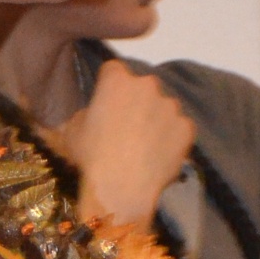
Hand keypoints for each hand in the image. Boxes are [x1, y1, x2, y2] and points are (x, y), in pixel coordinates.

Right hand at [51, 61, 192, 229]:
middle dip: (138, 101)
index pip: (113, 70)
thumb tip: (92, 116)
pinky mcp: (187, 127)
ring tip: (146, 146)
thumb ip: (85, 115)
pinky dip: (172, 139)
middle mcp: (147, 85)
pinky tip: (159, 157)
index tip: (108, 102)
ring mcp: (171, 105)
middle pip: (144, 87)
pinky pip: (179, 129)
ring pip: (164, 108)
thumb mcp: (72, 132)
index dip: (110, 86)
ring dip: (157, 120)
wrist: (122, 188)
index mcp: (116, 80)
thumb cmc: (91, 157)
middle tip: (128, 127)